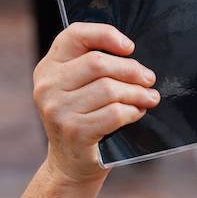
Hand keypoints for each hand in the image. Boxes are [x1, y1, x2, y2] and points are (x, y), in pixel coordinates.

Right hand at [34, 23, 158, 185]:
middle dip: (131, 69)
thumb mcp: (78, 87)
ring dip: (137, 93)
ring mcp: (58, 110)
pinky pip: (114, 113)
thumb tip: (132, 54)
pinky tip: (137, 112)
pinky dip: (132, 111)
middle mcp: (47, 86)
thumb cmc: (83, 117)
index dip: (106, 34)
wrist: (70, 163)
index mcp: (48, 67)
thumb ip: (94, 66)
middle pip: (98, 62)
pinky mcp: (74, 132)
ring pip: (110, 89)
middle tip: (149, 78)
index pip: (75, 34)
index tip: (130, 47)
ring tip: (149, 97)